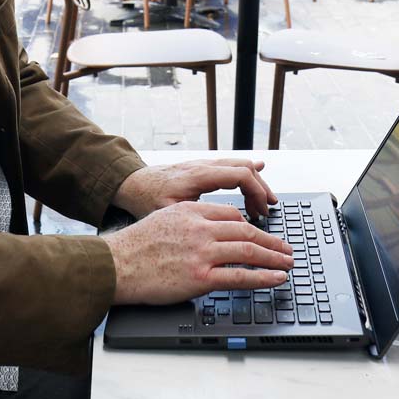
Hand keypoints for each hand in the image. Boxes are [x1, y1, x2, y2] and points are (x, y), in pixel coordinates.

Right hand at [101, 201, 293, 304]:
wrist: (116, 265)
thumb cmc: (135, 246)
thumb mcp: (164, 219)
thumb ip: (189, 222)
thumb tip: (209, 230)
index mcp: (192, 212)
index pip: (232, 215)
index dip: (251, 226)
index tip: (261, 235)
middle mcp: (200, 228)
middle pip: (247, 232)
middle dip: (271, 241)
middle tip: (286, 249)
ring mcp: (201, 252)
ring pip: (249, 251)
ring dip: (274, 258)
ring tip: (287, 263)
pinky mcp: (200, 277)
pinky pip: (240, 276)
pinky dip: (263, 277)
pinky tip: (275, 278)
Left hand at [111, 159, 278, 219]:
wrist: (129, 184)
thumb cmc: (144, 200)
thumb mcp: (167, 213)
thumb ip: (192, 219)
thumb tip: (214, 234)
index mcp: (197, 176)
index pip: (239, 175)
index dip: (256, 192)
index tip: (262, 211)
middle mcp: (202, 165)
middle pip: (244, 168)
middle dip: (261, 188)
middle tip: (269, 209)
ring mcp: (202, 164)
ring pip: (238, 164)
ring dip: (255, 181)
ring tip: (266, 201)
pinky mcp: (200, 167)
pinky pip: (229, 166)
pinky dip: (245, 173)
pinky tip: (257, 173)